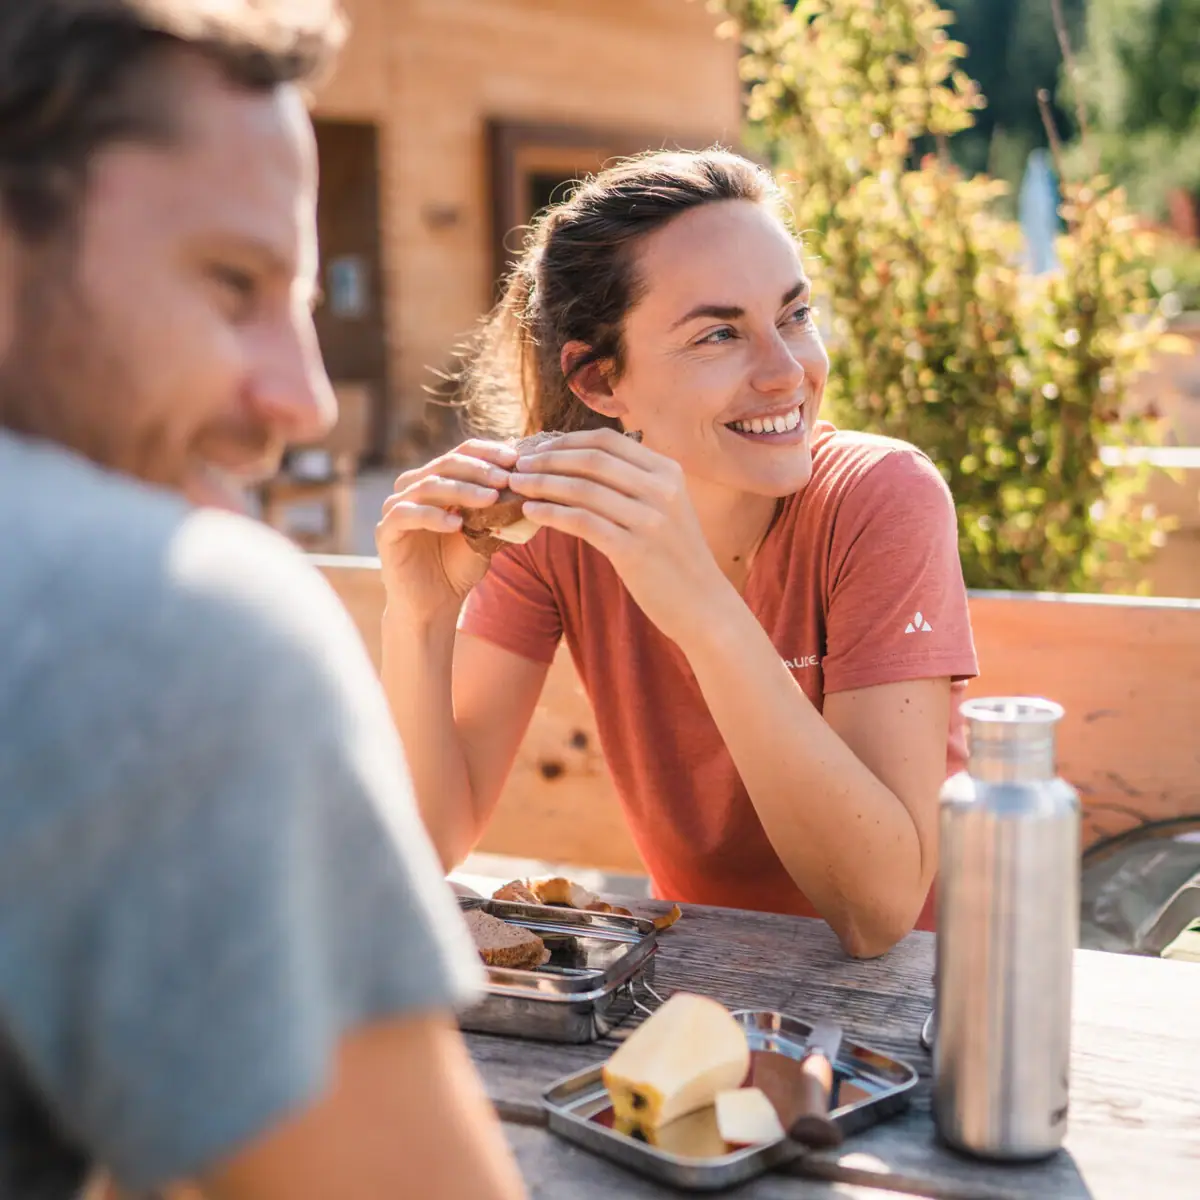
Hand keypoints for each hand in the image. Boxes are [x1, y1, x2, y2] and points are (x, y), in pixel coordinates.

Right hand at [375, 439, 518, 623]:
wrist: (434, 605)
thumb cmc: (459, 567)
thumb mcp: (485, 533)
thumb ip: (499, 509)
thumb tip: (530, 485)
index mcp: (438, 481)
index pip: (462, 453)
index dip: (489, 453)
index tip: (516, 460)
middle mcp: (414, 487)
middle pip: (446, 464)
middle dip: (479, 469)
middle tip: (505, 478)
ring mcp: (397, 506)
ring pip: (429, 486)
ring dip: (462, 490)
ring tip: (489, 499)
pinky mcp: (386, 530)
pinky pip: (407, 515)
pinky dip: (433, 517)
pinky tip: (457, 524)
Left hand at [507, 427, 728, 642]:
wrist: (703, 606)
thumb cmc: (674, 557)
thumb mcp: (665, 508)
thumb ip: (632, 483)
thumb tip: (575, 463)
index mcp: (667, 471)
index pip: (607, 440)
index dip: (566, 440)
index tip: (538, 448)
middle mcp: (661, 489)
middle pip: (591, 459)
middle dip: (547, 459)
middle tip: (518, 465)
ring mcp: (649, 519)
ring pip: (582, 488)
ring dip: (541, 483)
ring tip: (516, 486)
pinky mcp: (634, 549)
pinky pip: (582, 522)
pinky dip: (551, 513)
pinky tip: (531, 512)